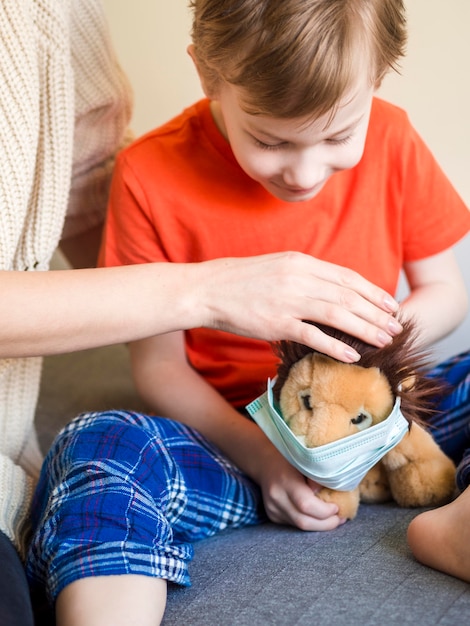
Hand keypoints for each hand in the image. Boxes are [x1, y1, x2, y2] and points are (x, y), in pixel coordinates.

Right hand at [195, 251, 401, 361]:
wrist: (207, 289)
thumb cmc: (240, 280)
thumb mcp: (276, 266)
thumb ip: (304, 274)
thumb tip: (331, 288)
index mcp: (300, 261)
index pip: (347, 277)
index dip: (372, 292)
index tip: (390, 305)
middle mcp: (299, 278)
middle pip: (348, 296)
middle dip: (376, 313)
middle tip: (396, 327)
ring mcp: (288, 300)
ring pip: (338, 315)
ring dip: (365, 329)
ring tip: (385, 341)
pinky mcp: (276, 323)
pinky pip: (313, 336)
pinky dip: (336, 346)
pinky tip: (353, 356)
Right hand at [258, 448, 344, 530]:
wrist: (265, 462)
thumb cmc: (290, 458)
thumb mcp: (305, 460)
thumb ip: (317, 476)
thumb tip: (333, 492)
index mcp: (284, 481)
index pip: (306, 505)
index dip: (325, 511)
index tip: (338, 507)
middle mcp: (276, 497)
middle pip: (304, 521)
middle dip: (326, 524)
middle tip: (341, 518)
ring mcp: (273, 508)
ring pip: (299, 527)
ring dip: (319, 526)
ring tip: (334, 519)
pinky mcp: (273, 515)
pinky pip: (294, 525)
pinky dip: (309, 522)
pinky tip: (318, 517)